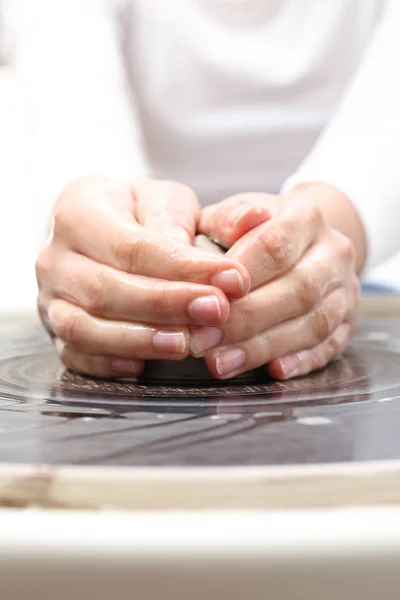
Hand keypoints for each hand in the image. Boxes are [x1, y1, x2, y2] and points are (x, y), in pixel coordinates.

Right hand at [36, 177, 249, 377]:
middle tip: (216, 312)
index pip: (132, 246)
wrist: (93, 230)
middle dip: (166, 305)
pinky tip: (142, 366)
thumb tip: (248, 222)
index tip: (231, 278)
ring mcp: (51, 297)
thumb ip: (200, 215)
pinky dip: (107, 363)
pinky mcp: (55, 330)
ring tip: (186, 344)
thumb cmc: (132, 213)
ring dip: (139, 339)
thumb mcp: (164, 199)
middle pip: (107, 289)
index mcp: (79, 213)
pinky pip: (75, 354)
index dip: (184, 268)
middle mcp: (56, 258)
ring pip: (85, 328)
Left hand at [198, 191, 359, 379]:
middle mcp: (333, 253)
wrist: (307, 241)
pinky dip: (300, 361)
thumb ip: (227, 220)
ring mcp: (345, 290)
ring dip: (264, 348)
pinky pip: (329, 347)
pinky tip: (270, 370)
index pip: (275, 246)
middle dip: (246, 320)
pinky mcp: (348, 322)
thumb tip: (228, 232)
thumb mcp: (237, 212)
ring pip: (313, 324)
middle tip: (203, 340)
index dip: (240, 275)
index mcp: (306, 218)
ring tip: (222, 362)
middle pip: (297, 290)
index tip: (204, 299)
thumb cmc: (259, 229)